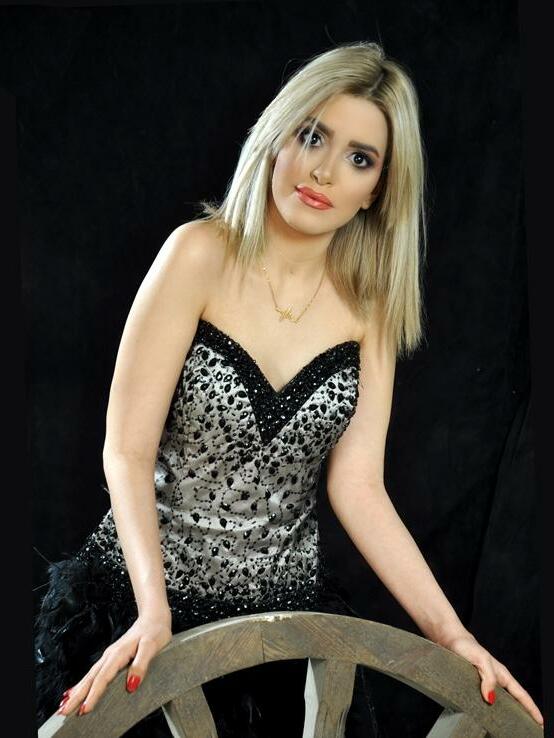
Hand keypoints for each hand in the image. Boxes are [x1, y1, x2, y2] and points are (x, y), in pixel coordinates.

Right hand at [56, 610, 172, 716]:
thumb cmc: (155, 631)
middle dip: (77, 696)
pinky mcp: (111, 658)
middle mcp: (110, 655)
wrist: (153, 616)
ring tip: (64, 706)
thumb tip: (132, 685)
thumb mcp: (152, 646)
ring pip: (90, 676)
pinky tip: (75, 690)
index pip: (103, 678)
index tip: (84, 709)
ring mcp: (109, 656)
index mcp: (118, 654)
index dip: (93, 695)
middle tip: (63, 712)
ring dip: (77, 691)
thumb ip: (141, 664)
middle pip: (90, 678)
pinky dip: (83, 684)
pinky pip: (94, 673)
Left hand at [440, 630, 543, 727]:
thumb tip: (490, 699)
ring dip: (508, 713)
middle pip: (515, 700)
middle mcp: (496, 679)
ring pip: (501, 701)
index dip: (531, 709)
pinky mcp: (474, 684)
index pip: (521, 695)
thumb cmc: (465, 646)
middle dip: (524, 714)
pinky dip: (492, 709)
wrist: (449, 639)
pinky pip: (487, 699)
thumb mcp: (480, 659)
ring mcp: (486, 682)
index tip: (541, 723)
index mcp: (502, 674)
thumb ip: (488, 677)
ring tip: (514, 727)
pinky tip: (490, 716)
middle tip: (532, 729)